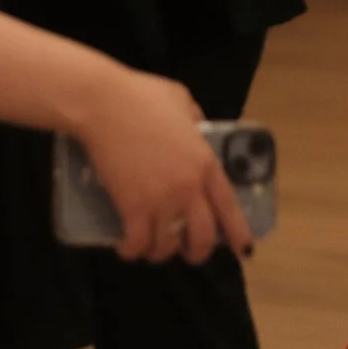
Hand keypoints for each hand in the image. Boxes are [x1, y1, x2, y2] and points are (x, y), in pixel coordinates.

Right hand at [70, 68, 251, 263]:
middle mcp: (189, 187)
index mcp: (205, 162)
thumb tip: (196, 129)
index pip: (229, 205)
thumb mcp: (182, 100)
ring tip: (151, 247)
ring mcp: (161, 199)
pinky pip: (137, 243)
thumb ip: (195, 120)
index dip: (237, 231)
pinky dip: (132, 250)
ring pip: (168, 245)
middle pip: (202, 235)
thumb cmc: (141, 95)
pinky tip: (127, 248)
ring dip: (160, 252)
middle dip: (198, 252)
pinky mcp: (131, 207)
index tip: (243, 249)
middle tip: (188, 252)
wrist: (103, 103)